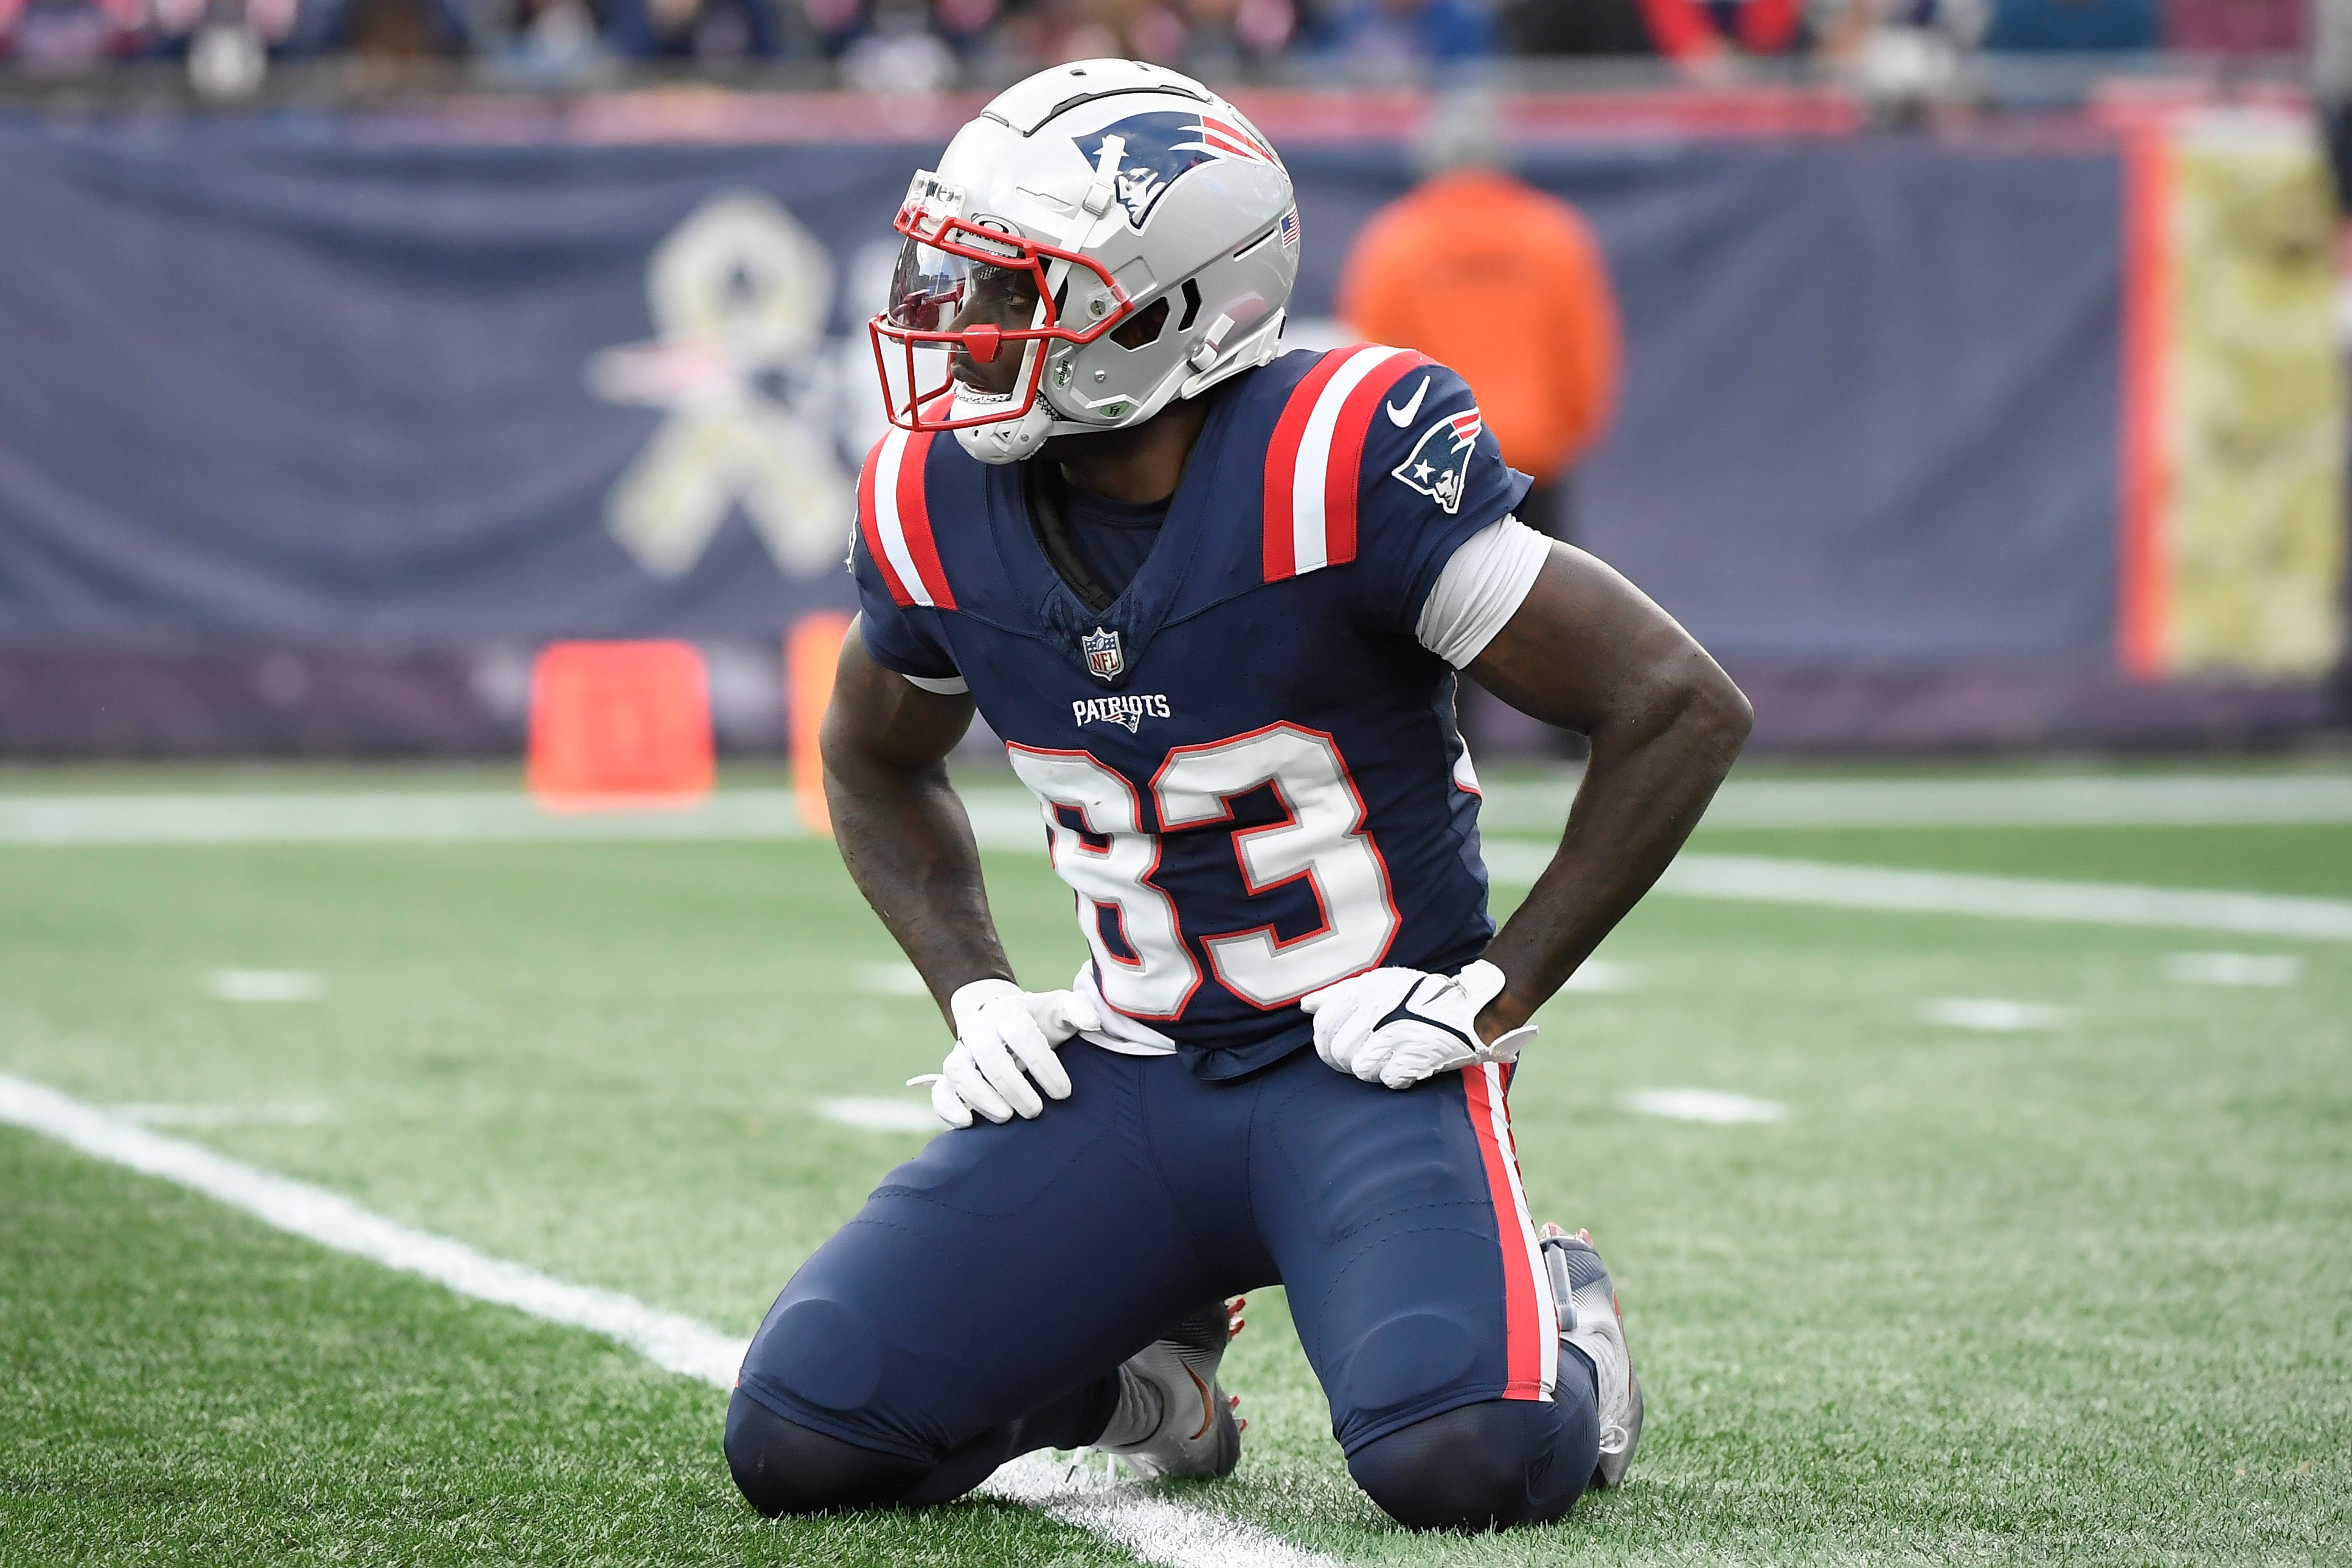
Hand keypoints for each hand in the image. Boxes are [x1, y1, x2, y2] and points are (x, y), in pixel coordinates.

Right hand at [908, 978, 1102, 1127]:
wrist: (1005, 1021)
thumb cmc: (1040, 1021)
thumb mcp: (1060, 1009)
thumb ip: (1079, 1009)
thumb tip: (1093, 1023)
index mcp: (1009, 1013)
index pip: (1023, 1035)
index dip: (1043, 1065)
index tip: (1063, 1092)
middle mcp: (980, 1030)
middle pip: (989, 1055)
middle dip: (1013, 1086)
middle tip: (1036, 1111)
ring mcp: (962, 1052)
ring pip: (960, 1072)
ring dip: (982, 1098)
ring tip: (1007, 1118)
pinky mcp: (951, 1075)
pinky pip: (940, 1089)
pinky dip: (947, 1107)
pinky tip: (967, 1123)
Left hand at [1299, 959, 1534, 1089]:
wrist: (1471, 1009)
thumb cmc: (1421, 997)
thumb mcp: (1380, 983)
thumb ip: (1339, 994)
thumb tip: (1306, 1006)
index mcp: (1366, 991)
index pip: (1323, 1024)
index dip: (1323, 1042)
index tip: (1333, 1049)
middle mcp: (1377, 1012)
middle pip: (1337, 1052)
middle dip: (1346, 1061)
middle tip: (1364, 1058)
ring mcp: (1395, 1036)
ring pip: (1360, 1069)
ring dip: (1372, 1070)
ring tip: (1388, 1060)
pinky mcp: (1415, 1057)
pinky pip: (1387, 1080)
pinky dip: (1396, 1078)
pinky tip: (1406, 1066)